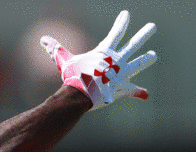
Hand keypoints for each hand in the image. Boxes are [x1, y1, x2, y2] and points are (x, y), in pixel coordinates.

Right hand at [40, 10, 156, 109]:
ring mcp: (121, 74)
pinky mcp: (121, 88)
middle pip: (133, 44)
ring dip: (146, 59)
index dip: (122, 22)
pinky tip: (146, 94)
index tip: (126, 13)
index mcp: (105, 52)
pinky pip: (131, 90)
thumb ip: (56, 49)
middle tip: (152, 27)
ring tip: (153, 55)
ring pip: (137, 64)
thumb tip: (42, 39)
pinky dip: (138, 92)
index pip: (116, 32)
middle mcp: (117, 61)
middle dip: (144, 34)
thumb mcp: (64, 61)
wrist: (81, 94)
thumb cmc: (73, 76)